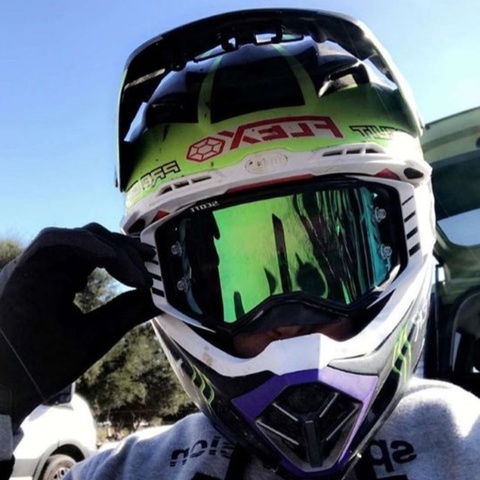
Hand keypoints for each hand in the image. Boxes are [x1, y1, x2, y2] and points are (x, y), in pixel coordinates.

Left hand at [0, 223, 158, 429]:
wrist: (5, 389)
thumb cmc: (42, 367)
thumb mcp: (90, 341)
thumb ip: (128, 314)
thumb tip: (162, 298)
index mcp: (32, 275)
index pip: (74, 241)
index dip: (110, 250)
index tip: (138, 276)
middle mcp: (31, 264)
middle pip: (82, 237)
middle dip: (119, 249)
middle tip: (149, 263)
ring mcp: (37, 268)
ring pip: (80, 244)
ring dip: (111, 252)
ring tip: (138, 267)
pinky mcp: (44, 276)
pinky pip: (73, 257)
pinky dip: (96, 261)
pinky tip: (110, 273)